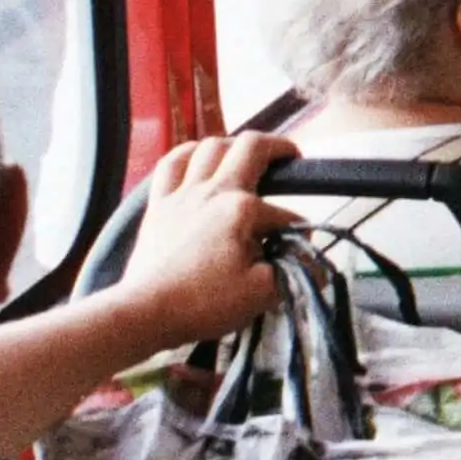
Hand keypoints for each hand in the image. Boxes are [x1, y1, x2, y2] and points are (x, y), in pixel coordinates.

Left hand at [110, 133, 297, 354]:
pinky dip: (187, 155)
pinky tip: (195, 159)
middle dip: (276, 147)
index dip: (297, 231)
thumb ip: (293, 273)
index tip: (299, 252)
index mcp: (241, 209)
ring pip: (208, 147)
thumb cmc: (203, 303)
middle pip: (249, 147)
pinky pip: (169, 165)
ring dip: (232, 146)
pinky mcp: (157, 206)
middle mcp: (212, 191)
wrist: (144, 313)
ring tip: (243, 157)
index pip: (283, 214)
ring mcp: (181, 194)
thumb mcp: (261, 294)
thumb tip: (315, 266)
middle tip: (289, 157)